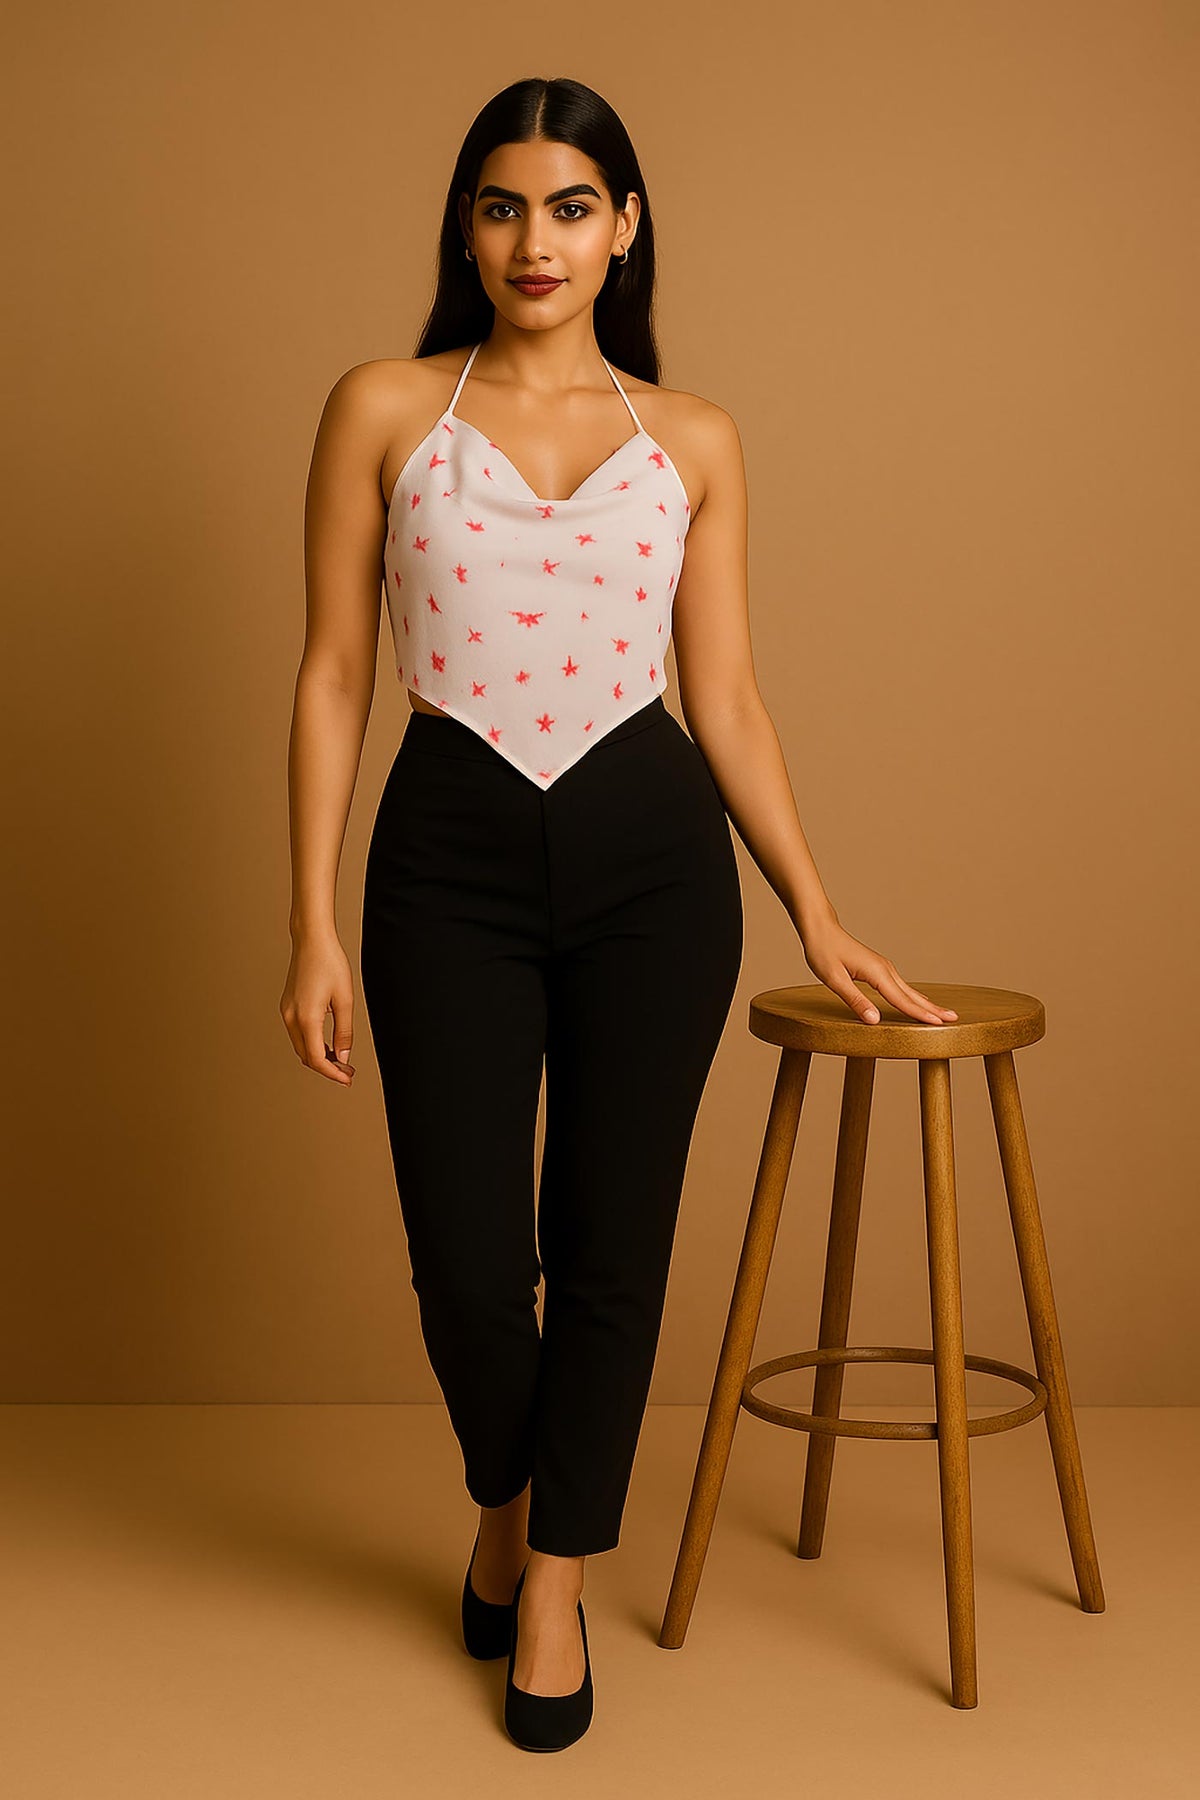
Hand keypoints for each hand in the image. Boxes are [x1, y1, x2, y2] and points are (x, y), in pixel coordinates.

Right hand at [279, 932, 356, 1084]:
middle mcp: (291, 1018)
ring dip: (319, 1057)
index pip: (316, 1059)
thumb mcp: (345, 1000)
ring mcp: (286, 1012)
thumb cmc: (330, 964)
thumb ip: (344, 1031)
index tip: (348, 1078)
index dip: (332, 1073)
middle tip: (348, 1071)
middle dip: (327, 1068)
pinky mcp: (287, 1006)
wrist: (311, 940)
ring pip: (301, 1046)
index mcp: (306, 1018)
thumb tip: (343, 1056)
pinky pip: (298, 1034)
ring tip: (341, 1061)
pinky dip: (312, 1044)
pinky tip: (328, 1044)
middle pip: (306, 1056)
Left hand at [798, 914, 957, 1026]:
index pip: (901, 999)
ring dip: (927, 1003)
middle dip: (933, 1008)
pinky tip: (920, 1001)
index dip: (919, 1014)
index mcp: (876, 973)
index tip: (938, 1024)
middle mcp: (885, 969)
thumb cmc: (823, 952)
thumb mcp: (834, 979)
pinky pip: (901, 986)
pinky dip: (914, 996)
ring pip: (909, 990)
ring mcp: (883, 968)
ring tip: (943, 1014)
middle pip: (912, 994)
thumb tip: (874, 1021)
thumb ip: (855, 1000)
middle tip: (954, 1019)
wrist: (820, 929)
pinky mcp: (879, 968)